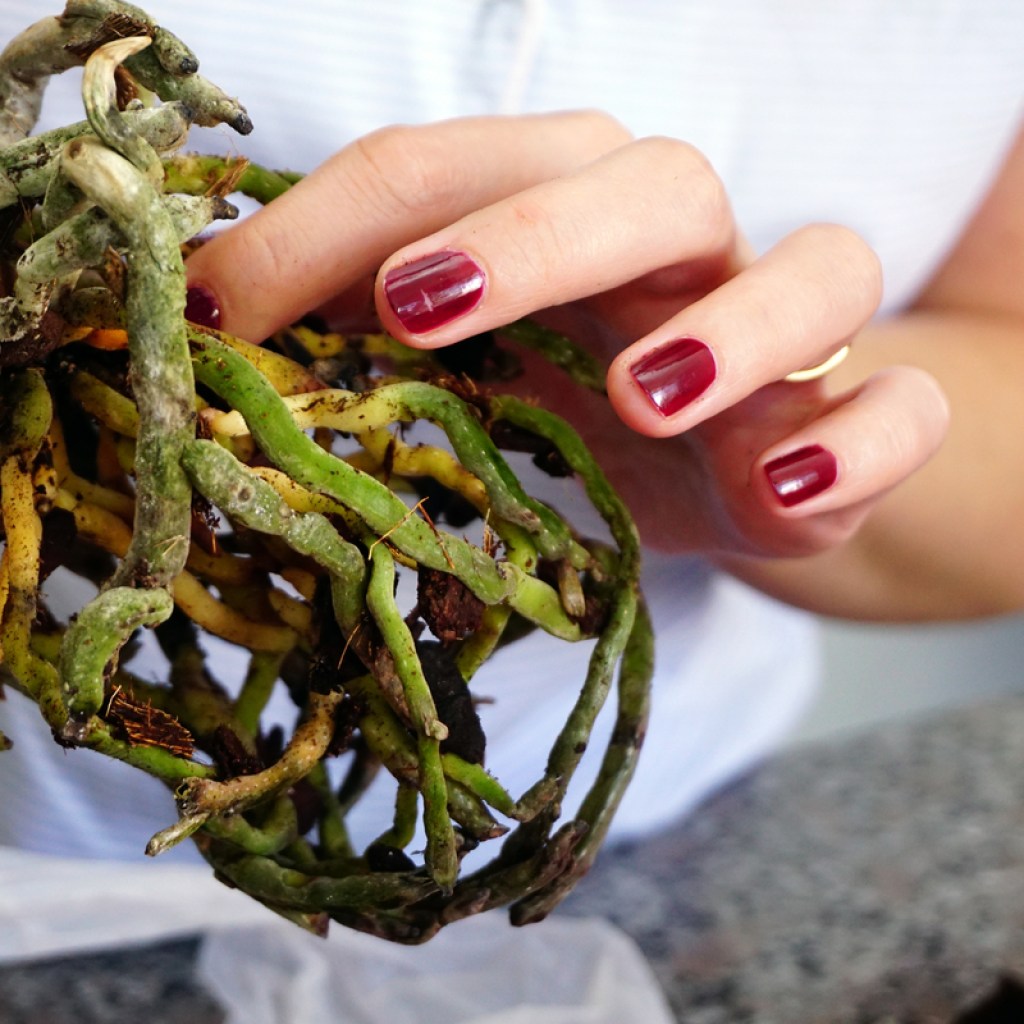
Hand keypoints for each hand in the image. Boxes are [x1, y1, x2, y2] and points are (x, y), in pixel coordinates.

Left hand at [184, 111, 948, 560]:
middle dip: (530, 239)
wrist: (722, 473)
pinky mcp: (851, 421)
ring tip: (647, 394)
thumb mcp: (455, 371)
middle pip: (645, 185)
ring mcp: (785, 333)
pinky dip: (863, 437)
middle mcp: (683, 246)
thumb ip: (351, 338)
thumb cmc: (571, 413)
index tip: (225, 314)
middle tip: (418, 308)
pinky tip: (790, 480)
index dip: (333, 229)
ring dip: (733, 323)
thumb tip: (207, 326)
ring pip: (813, 267)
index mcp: (567, 210)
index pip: (450, 171)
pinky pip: (901, 406)